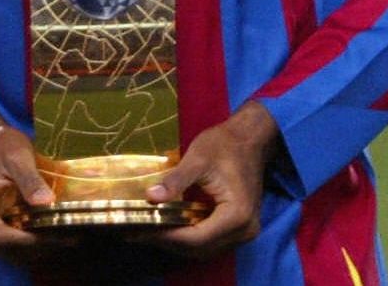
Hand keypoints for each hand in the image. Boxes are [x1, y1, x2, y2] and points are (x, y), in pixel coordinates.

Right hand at [0, 103, 71, 265]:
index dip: (28, 242)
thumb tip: (46, 201)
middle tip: (70, 239)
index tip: (56, 237)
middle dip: (38, 248)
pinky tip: (56, 236)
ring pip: (11, 252)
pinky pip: (14, 246)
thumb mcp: (17, 156)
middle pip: (6, 248)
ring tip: (68, 238)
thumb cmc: (2, 146)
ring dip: (39, 249)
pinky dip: (35, 245)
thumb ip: (29, 179)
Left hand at [137, 101, 278, 258]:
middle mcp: (244, 231)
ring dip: (176, 242)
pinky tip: (167, 226)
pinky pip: (211, 240)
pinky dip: (188, 236)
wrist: (250, 140)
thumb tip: (150, 197)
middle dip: (168, 242)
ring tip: (147, 230)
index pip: (196, 238)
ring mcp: (244, 232)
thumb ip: (175, 181)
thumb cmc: (224, 146)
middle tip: (137, 232)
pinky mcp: (239, 227)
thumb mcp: (197, 159)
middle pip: (200, 248)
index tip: (140, 230)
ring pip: (205, 248)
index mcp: (236, 216)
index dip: (166, 237)